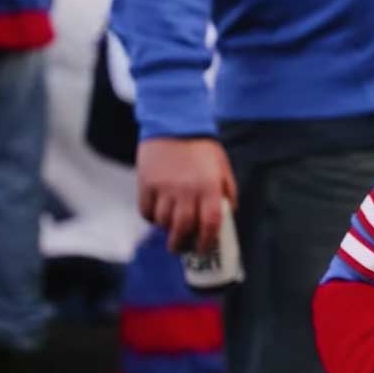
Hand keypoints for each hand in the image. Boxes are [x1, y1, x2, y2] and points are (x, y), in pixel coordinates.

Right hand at [136, 137, 236, 253]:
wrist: (174, 122)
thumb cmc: (202, 148)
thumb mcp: (222, 168)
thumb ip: (227, 192)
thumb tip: (227, 216)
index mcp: (209, 187)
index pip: (210, 223)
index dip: (207, 241)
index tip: (204, 249)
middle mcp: (187, 190)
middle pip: (183, 228)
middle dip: (182, 244)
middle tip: (181, 248)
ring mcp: (164, 187)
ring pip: (163, 221)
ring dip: (167, 230)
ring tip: (170, 229)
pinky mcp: (146, 183)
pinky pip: (146, 210)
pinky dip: (150, 217)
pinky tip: (157, 215)